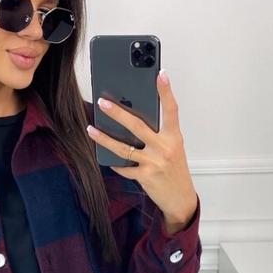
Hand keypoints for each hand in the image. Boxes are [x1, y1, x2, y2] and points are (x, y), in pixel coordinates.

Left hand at [86, 69, 197, 229]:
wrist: (181, 198)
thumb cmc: (175, 170)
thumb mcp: (173, 149)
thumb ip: (158, 135)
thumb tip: (133, 122)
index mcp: (173, 137)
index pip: (171, 110)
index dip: (166, 91)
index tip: (161, 74)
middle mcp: (164, 147)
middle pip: (137, 126)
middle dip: (117, 113)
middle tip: (102, 102)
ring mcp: (154, 162)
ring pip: (123, 147)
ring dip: (104, 138)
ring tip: (91, 129)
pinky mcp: (145, 176)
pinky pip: (124, 167)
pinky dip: (115, 163)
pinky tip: (106, 158)